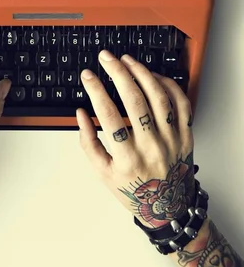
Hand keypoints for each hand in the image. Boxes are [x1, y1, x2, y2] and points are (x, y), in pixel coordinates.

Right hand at [77, 52, 194, 228]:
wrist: (169, 208)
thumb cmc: (134, 189)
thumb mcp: (103, 173)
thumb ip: (88, 143)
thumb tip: (80, 113)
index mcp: (128, 159)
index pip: (108, 116)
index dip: (95, 90)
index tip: (87, 75)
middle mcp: (152, 148)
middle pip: (135, 101)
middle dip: (117, 73)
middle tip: (106, 58)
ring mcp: (172, 140)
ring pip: (159, 97)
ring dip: (141, 73)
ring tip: (127, 60)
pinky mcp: (186, 135)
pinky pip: (180, 103)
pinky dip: (166, 84)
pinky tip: (152, 75)